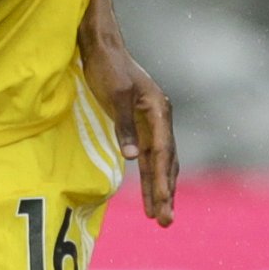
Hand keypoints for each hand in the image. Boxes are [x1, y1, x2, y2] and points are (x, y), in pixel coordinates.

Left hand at [76, 0, 177, 227]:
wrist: (102, 47)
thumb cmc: (108, 68)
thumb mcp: (115, 96)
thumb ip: (123, 127)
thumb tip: (132, 158)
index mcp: (159, 111)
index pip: (162, 153)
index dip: (162, 180)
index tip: (162, 203)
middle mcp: (160, 119)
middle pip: (166, 162)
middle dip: (166, 193)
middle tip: (165, 222)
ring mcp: (152, 124)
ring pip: (160, 164)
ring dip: (160, 189)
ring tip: (161, 218)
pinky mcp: (140, 127)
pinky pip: (149, 158)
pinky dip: (151, 178)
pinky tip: (152, 194)